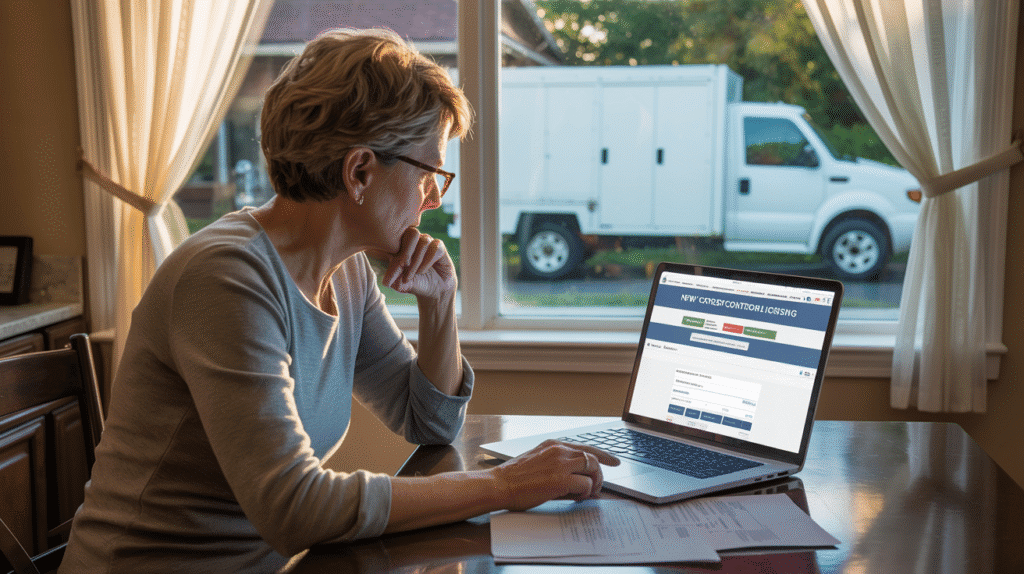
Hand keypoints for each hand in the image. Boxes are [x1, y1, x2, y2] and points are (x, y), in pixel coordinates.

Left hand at [382, 227, 456, 299]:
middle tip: (404, 266)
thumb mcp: (403, 285)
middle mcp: (414, 241)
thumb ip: (395, 280)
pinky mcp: (439, 246)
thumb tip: (386, 281)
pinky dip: (428, 261)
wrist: (435, 290)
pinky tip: (423, 271)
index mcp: (401, 245)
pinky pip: (435, 247)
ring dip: (417, 260)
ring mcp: (427, 242)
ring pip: (423, 241)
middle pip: (410, 233)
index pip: (396, 241)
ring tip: (415, 274)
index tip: (390, 272)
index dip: (393, 253)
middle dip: (406, 252)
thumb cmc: (416, 284)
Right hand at [490, 440, 620, 511]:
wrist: (498, 485)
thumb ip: (559, 467)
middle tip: (596, 488)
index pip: (585, 447)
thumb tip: (580, 481)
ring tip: (587, 494)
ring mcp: (560, 463)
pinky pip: (585, 485)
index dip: (603, 455)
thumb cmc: (514, 478)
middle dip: (599, 475)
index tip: (614, 461)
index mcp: (553, 445)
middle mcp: (558, 450)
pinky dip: (585, 493)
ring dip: (594, 483)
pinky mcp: (560, 479)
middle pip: (593, 458)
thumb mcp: (537, 463)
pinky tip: (577, 498)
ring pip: (593, 468)